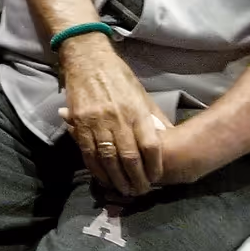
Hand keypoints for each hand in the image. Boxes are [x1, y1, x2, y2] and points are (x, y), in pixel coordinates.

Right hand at [57, 36, 163, 195]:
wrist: (87, 59)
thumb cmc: (119, 76)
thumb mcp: (141, 94)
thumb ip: (154, 118)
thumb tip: (170, 137)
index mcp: (136, 110)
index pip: (150, 146)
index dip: (154, 166)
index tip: (156, 178)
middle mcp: (117, 118)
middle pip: (129, 157)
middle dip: (136, 179)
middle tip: (141, 191)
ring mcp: (96, 121)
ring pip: (108, 159)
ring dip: (116, 179)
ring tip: (124, 190)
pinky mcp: (79, 123)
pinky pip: (88, 152)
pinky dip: (96, 169)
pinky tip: (103, 178)